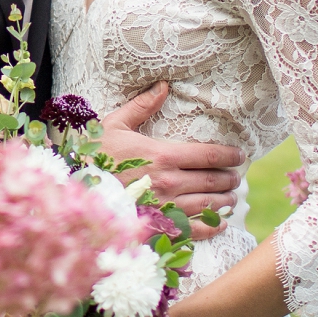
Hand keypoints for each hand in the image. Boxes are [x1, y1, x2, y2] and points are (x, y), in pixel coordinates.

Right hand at [98, 82, 240, 237]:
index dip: (230, 155)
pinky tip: (220, 223)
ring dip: (225, 200)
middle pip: (214, 180)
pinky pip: (195, 230)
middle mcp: (170, 182)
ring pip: (210, 205)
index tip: (240, 155)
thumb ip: (142, 106)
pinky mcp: (161, 227)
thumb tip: (163, 86)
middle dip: (230, 178)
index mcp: (163, 155)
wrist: (78, 192)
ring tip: (231, 197)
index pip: (210, 155)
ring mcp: (167, 207)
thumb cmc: (95, 157)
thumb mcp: (115, 125)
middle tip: (236, 177)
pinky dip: (212, 226)